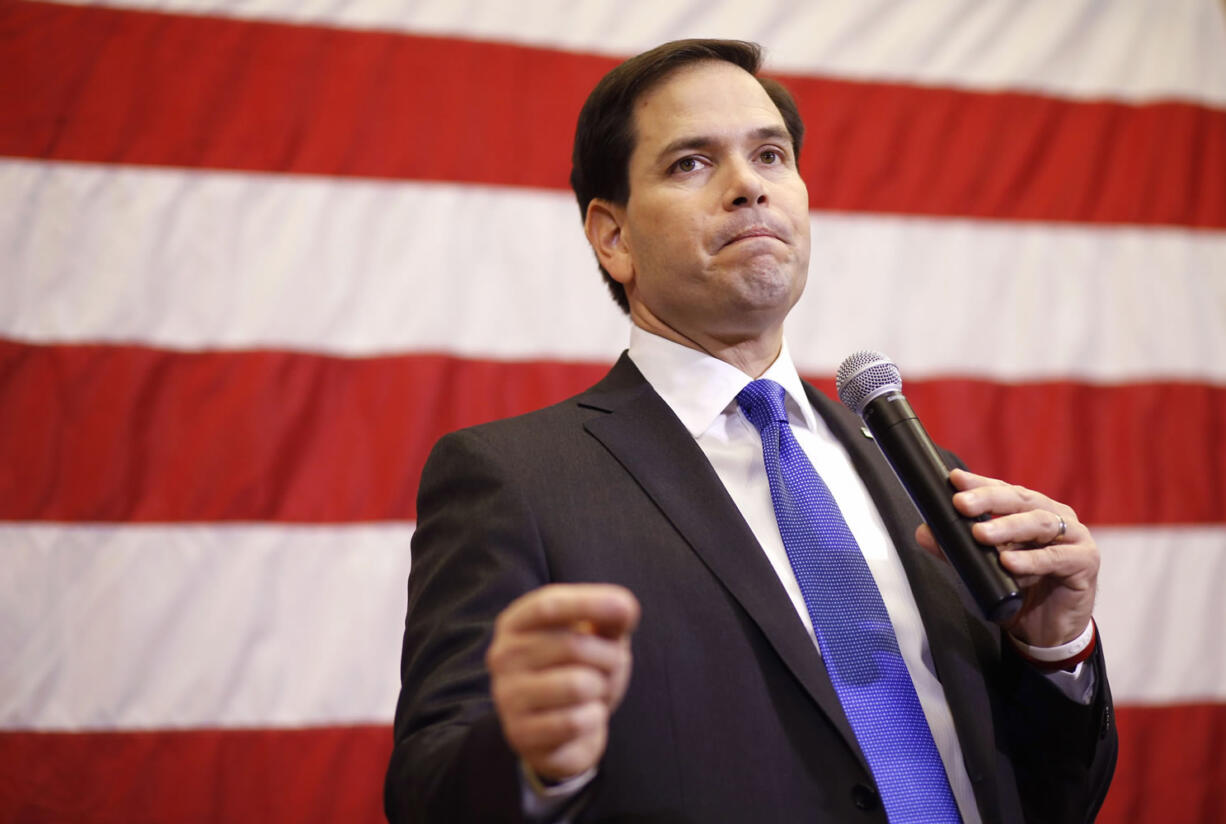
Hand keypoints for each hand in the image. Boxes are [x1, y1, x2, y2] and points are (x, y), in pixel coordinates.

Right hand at [485, 583, 639, 781]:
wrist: (563, 733)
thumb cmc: (580, 672)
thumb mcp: (595, 638)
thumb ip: (608, 619)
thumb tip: (624, 609)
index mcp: (516, 623)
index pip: (548, 605)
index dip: (588, 603)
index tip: (626, 609)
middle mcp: (503, 656)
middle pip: (573, 646)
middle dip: (610, 657)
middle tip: (611, 668)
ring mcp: (507, 696)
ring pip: (578, 686)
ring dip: (601, 690)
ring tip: (594, 694)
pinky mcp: (520, 733)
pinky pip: (575, 722)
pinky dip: (593, 720)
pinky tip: (584, 719)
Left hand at [915, 468, 1097, 646]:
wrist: (1046, 631)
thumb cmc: (1017, 591)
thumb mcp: (981, 569)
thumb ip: (955, 550)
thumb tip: (923, 532)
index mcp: (1032, 510)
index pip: (1004, 490)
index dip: (980, 483)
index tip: (954, 479)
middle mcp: (1055, 516)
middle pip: (1021, 500)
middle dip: (989, 500)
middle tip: (961, 504)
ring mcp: (1074, 537)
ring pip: (1039, 524)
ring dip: (1008, 527)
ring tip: (980, 534)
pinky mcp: (1085, 562)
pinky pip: (1056, 558)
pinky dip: (1031, 560)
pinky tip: (1010, 563)